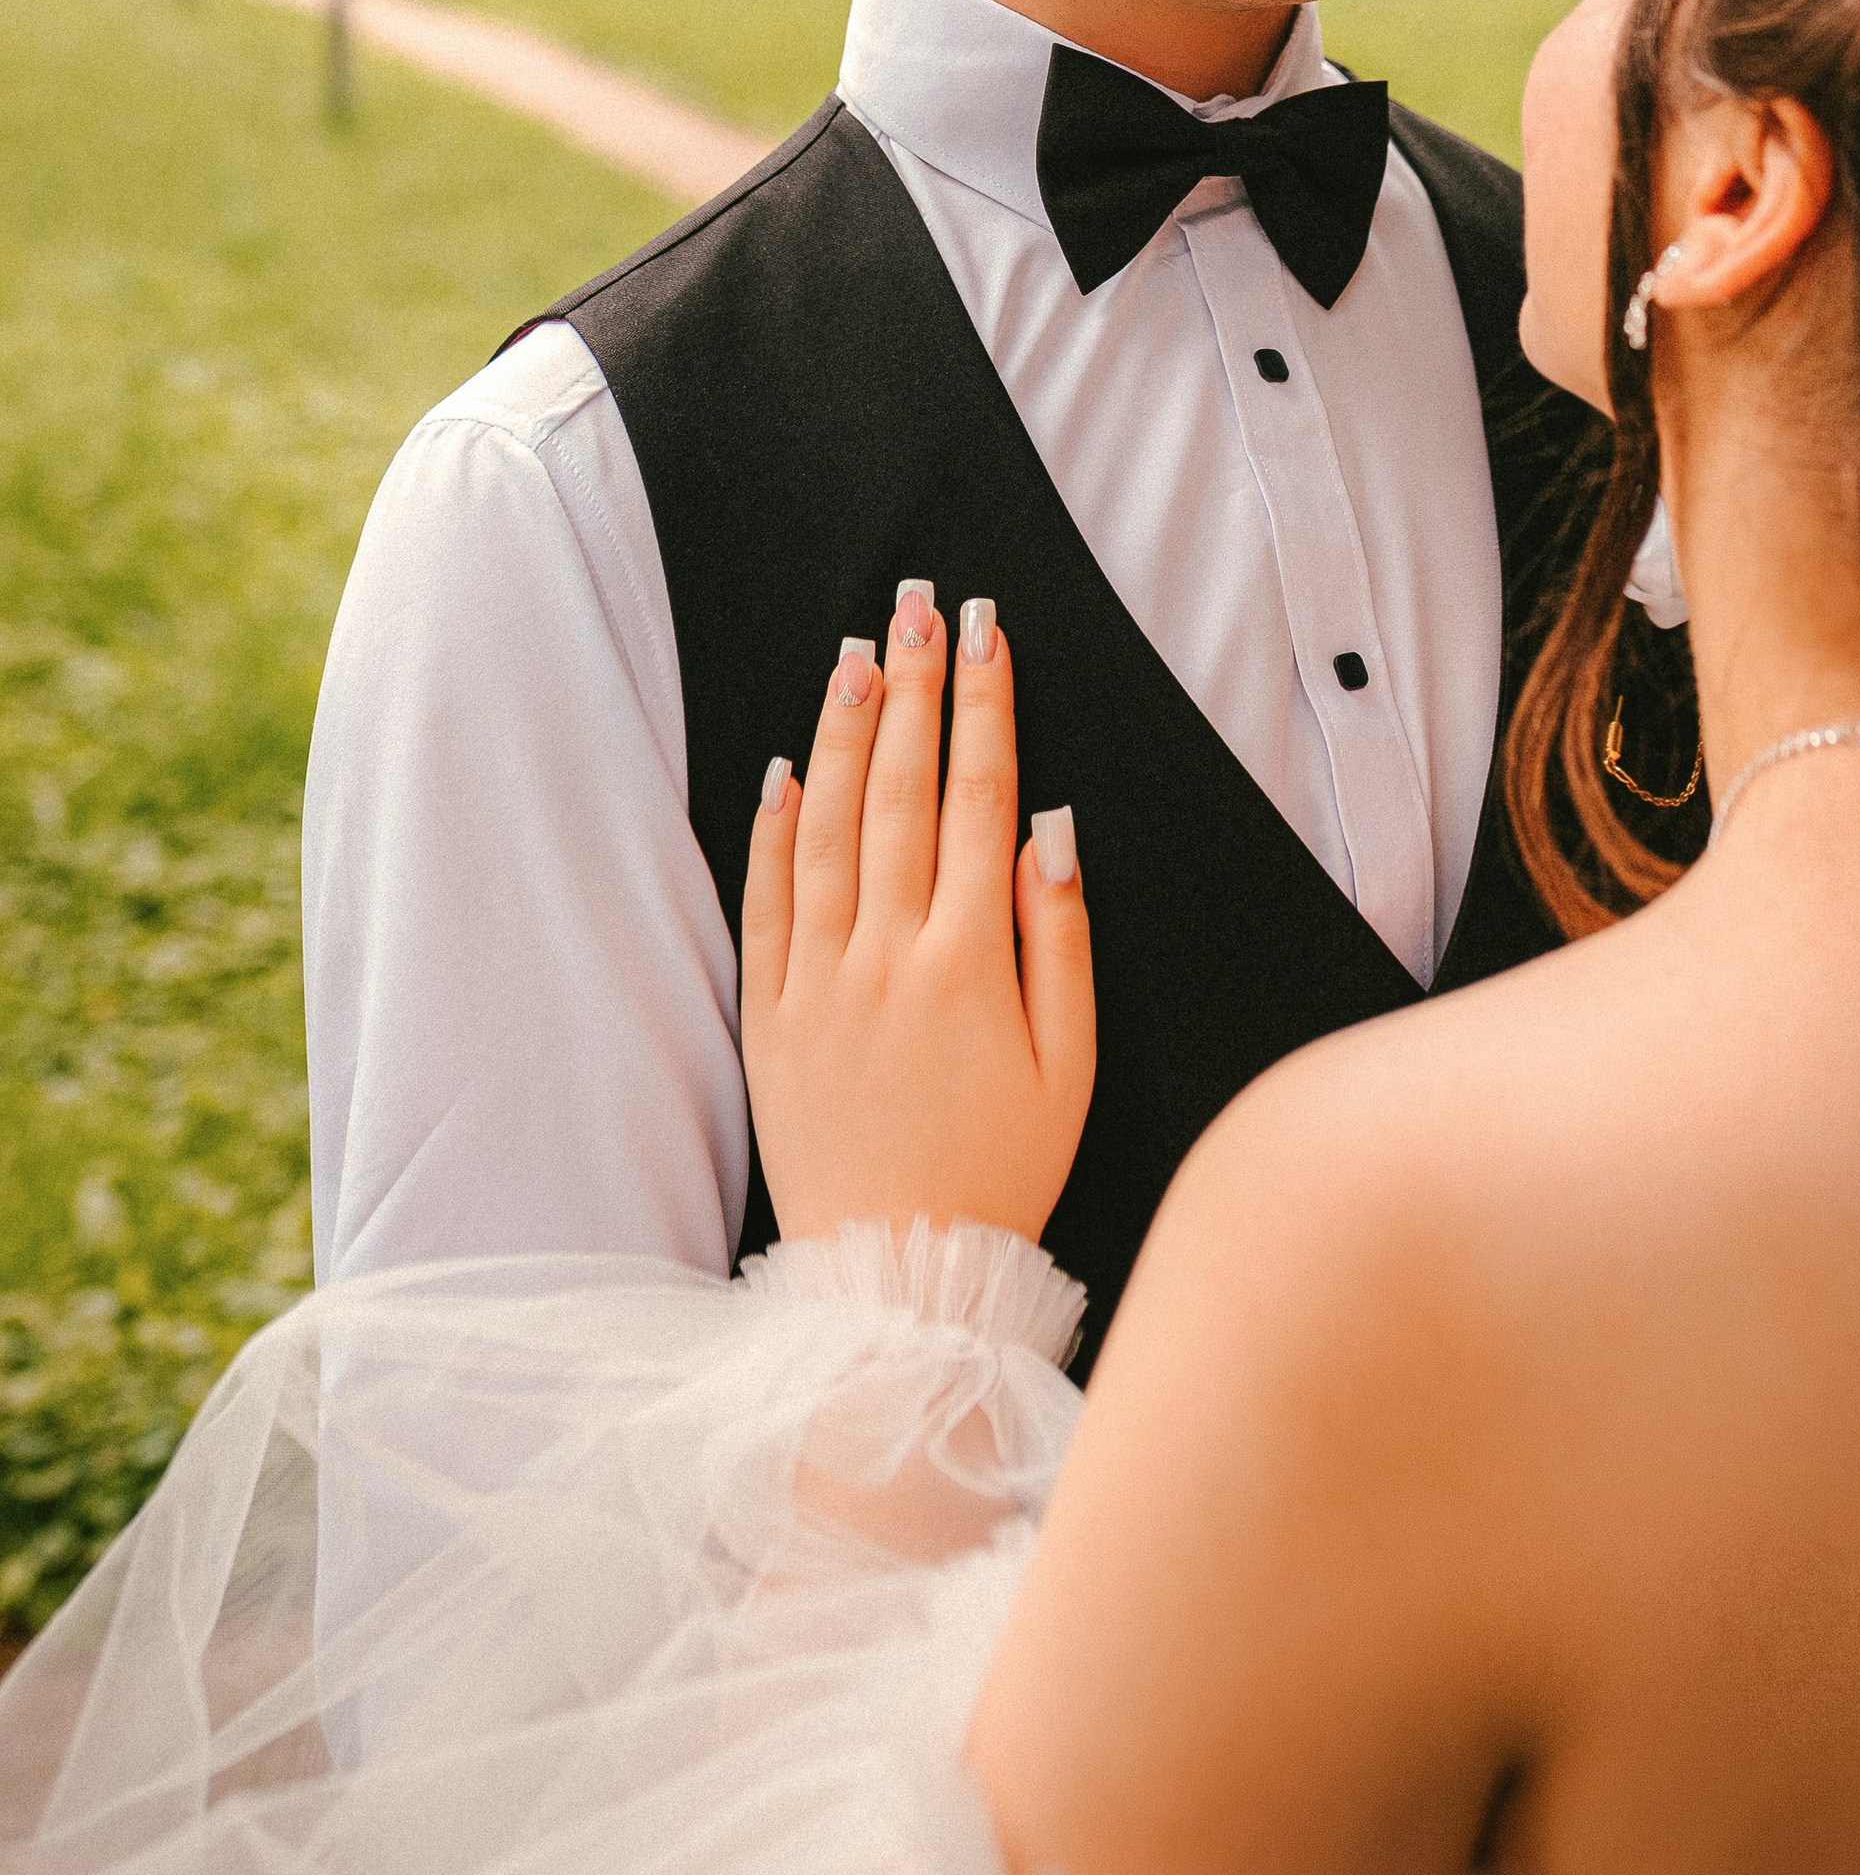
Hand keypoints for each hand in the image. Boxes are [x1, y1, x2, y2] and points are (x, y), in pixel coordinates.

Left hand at [741, 585, 1095, 1246]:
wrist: (897, 1277)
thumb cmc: (1003, 1171)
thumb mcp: (1071, 1064)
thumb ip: (1059, 938)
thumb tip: (1048, 827)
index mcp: (968, 963)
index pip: (976, 797)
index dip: (984, 706)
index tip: (986, 632)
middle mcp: (885, 956)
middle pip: (898, 790)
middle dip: (913, 687)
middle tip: (918, 605)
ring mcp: (817, 983)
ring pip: (824, 827)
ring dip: (841, 732)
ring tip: (857, 656)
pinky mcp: (767, 1018)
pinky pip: (765, 902)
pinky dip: (774, 827)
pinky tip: (786, 766)